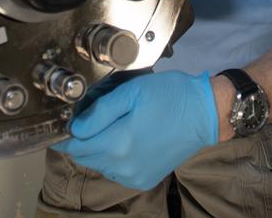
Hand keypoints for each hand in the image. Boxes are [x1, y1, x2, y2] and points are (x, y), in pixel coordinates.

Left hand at [52, 70, 217, 189]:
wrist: (205, 115)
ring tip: (110, 126)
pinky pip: (116, 172)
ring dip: (97, 149)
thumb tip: (75, 128)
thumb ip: (99, 111)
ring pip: (99, 165)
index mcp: (118, 143)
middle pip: (85, 157)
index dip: (66, 133)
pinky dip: (113, 158)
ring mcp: (134, 176)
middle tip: (90, 118)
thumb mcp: (132, 92)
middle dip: (81, 140)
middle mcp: (123, 166)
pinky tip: (124, 140)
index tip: (67, 120)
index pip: (75, 145)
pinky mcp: (144, 180)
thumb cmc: (171, 96)